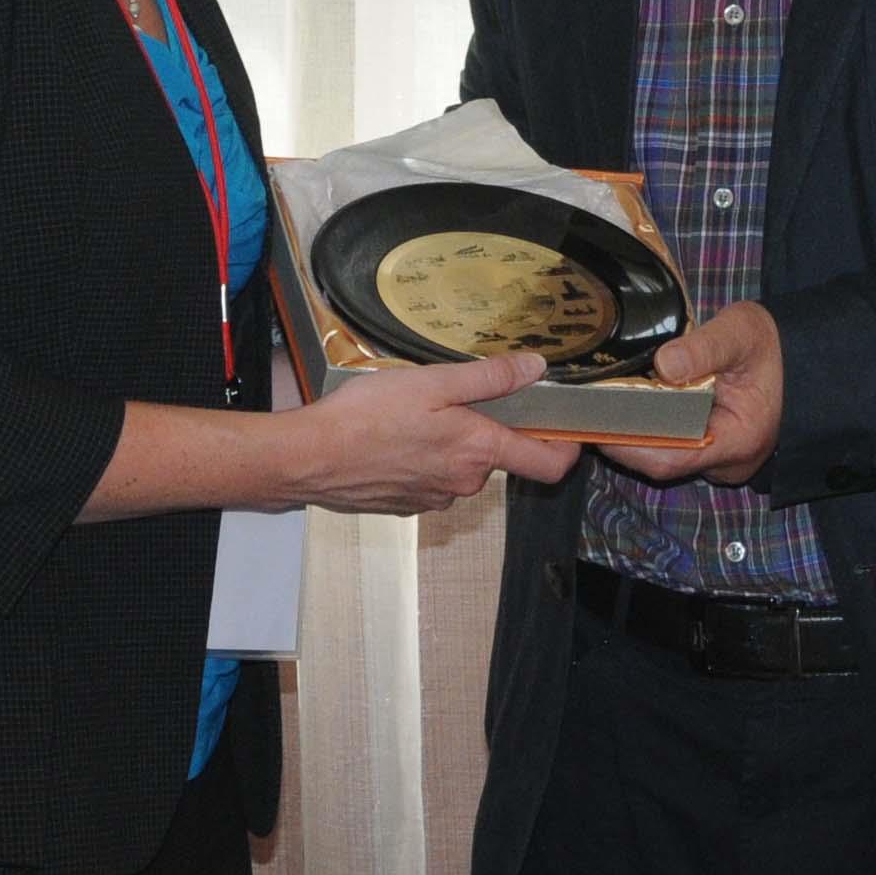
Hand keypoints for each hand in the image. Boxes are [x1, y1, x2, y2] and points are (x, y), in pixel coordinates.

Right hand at [288, 352, 583, 515]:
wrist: (309, 458)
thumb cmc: (366, 416)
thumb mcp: (432, 383)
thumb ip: (489, 378)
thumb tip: (535, 369)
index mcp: (478, 451)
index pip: (548, 465)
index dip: (566, 446)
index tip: (565, 427)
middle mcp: (464, 483)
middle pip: (496, 458)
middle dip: (483, 429)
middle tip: (451, 397)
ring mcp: (434, 499)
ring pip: (460, 468)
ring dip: (448, 444)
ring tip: (412, 416)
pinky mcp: (407, 506)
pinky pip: (430, 479)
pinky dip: (421, 459)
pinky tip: (393, 439)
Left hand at [602, 303, 784, 486]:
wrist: (803, 359)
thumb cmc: (772, 345)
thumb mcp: (742, 332)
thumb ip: (705, 347)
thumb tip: (664, 363)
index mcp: (740, 440)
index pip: (672, 458)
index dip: (630, 444)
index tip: (596, 422)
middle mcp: (729, 462)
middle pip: (663, 462)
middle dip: (625, 439)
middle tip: (589, 411)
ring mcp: (722, 461)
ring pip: (667, 458)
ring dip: (636, 435)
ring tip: (601, 407)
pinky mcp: (714, 452)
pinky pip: (675, 448)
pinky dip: (652, 430)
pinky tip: (628, 408)